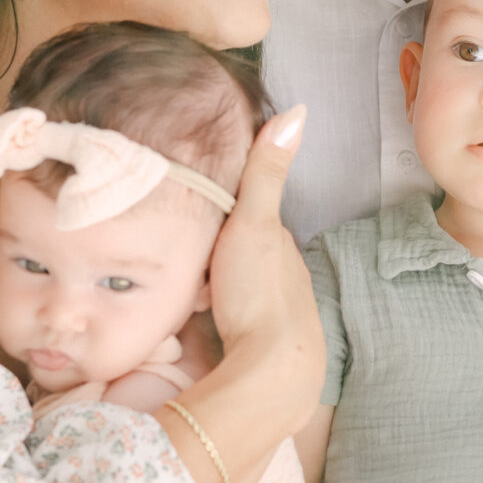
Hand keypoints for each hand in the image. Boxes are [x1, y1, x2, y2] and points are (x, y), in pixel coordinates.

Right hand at [205, 107, 315, 382]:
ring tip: (187, 289)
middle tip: (186, 254)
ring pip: (239, 290)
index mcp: (281, 247)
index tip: (199, 209)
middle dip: (218, 253)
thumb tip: (297, 110)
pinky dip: (219, 316)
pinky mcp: (261, 347)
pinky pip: (234, 321)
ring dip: (216, 287)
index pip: (252, 219)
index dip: (226, 212)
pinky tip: (199, 323)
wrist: (272, 372)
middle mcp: (286, 279)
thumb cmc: (260, 293)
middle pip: (244, 256)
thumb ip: (267, 171)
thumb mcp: (254, 222)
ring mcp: (277, 314)